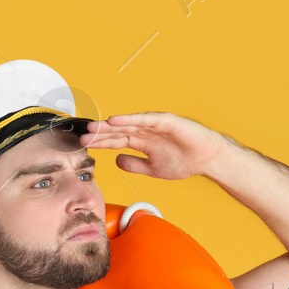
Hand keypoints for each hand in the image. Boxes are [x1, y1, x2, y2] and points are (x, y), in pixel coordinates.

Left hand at [79, 112, 233, 180]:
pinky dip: (129, 119)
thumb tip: (116, 161)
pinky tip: (115, 120)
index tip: (83, 144)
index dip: (100, 142)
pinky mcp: (165, 121)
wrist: (207, 159)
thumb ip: (134, 165)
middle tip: (81, 136)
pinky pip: (144, 120)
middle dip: (100, 134)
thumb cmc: (183, 161)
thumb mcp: (153, 169)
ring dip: (109, 126)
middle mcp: (145, 131)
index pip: (116, 141)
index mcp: (141, 142)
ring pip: (127, 124)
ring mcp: (154, 125)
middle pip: (117, 131)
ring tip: (93, 127)